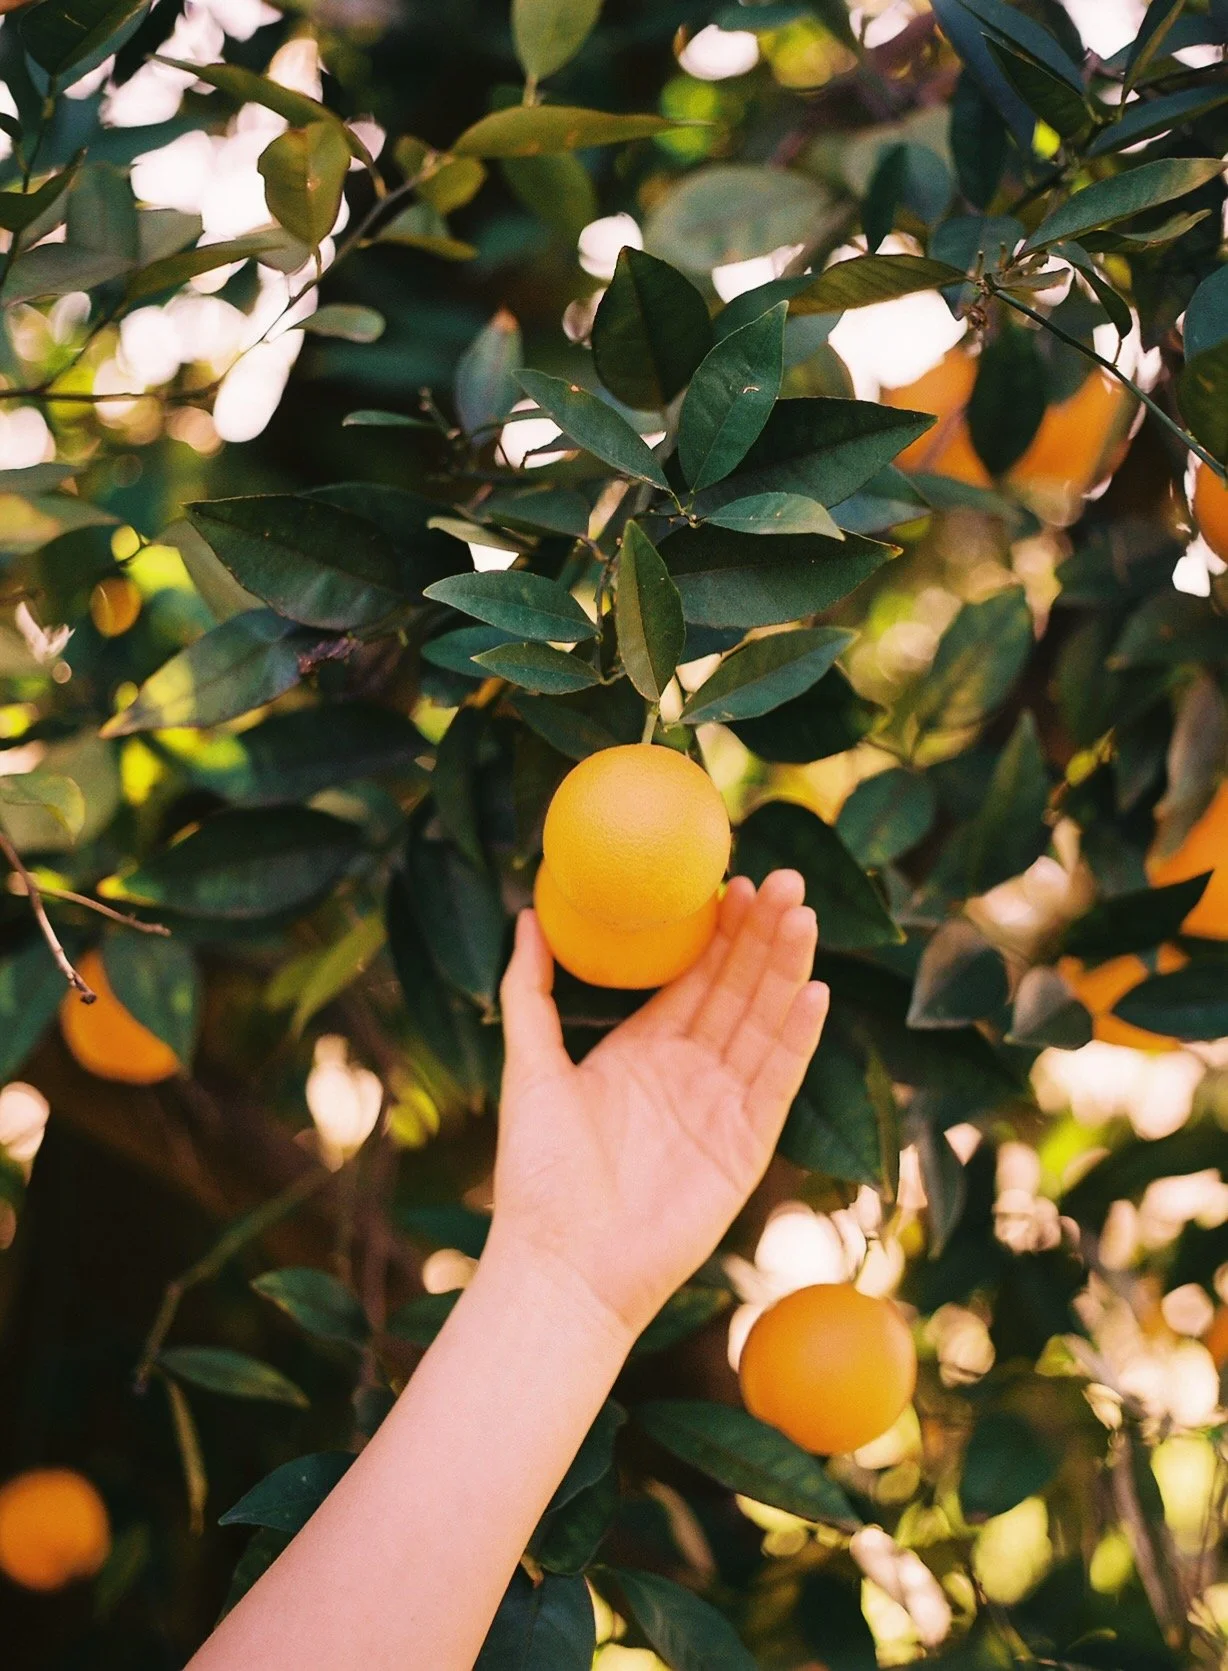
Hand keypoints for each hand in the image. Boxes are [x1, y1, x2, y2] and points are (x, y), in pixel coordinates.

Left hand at [490, 870, 828, 1343]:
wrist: (561, 1263)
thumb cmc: (538, 1173)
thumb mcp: (529, 1067)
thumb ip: (530, 991)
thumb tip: (530, 916)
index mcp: (644, 1049)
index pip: (694, 976)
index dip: (718, 930)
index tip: (734, 879)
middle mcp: (690, 1071)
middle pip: (737, 989)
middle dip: (762, 935)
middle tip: (785, 879)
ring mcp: (722, 1106)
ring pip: (764, 1023)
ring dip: (786, 970)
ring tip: (803, 915)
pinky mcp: (746, 1146)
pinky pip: (777, 1081)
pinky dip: (797, 1037)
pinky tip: (814, 992)